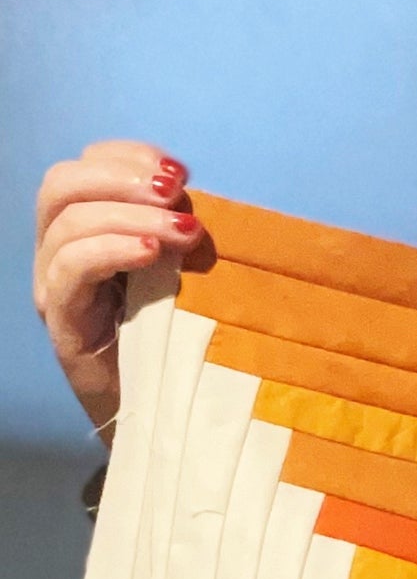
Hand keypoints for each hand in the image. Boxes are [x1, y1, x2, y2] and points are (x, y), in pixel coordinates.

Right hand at [34, 141, 202, 442]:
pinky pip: (70, 269)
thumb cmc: (184, 348)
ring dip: (131, 215)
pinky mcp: (62, 324)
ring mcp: (54, 288)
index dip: (128, 157)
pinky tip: (153, 254)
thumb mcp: (185, 278)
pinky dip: (111, 250)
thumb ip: (180, 234)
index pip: (86, 168)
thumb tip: (201, 199)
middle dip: (122, 177)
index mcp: (88, 232)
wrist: (170, 421)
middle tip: (177, 192)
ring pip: (66, 222)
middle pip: (62, 184)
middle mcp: (59, 253)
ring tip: (183, 230)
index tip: (182, 170)